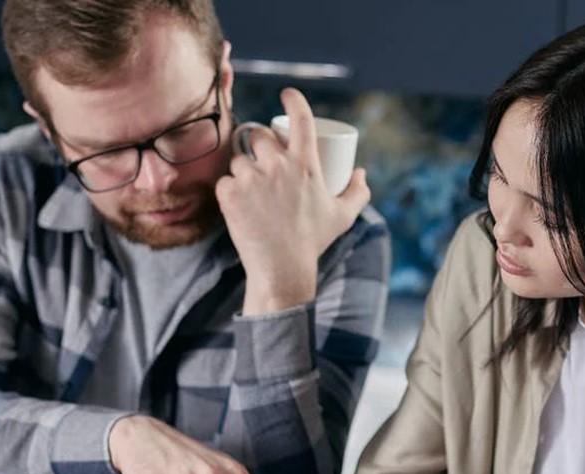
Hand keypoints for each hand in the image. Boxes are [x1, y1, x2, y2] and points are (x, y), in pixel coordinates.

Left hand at [217, 87, 370, 313]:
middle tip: (262, 162)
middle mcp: (277, 165)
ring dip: (243, 170)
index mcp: (306, 164)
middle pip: (259, 136)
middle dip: (259, 144)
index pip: (300, 119)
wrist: (282, 269)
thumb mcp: (342, 216)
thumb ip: (357, 192)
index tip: (287, 94)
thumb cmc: (313, 242)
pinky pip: (225, 181)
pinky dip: (229, 191)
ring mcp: (251, 178)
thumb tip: (360, 173)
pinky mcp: (229, 194)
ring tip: (252, 190)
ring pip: (239, 160)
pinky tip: (238, 204)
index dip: (293, 100)